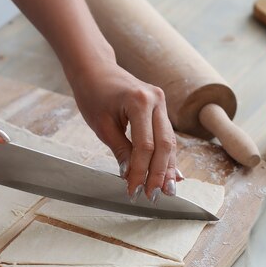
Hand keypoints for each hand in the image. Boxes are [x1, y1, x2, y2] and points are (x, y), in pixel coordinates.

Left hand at [70, 59, 181, 199]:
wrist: (95, 70)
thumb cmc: (93, 95)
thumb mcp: (102, 126)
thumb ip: (121, 150)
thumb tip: (131, 176)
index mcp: (139, 101)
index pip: (145, 146)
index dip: (141, 171)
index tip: (134, 191)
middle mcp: (156, 100)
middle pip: (163, 145)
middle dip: (158, 174)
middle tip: (153, 196)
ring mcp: (161, 102)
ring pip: (169, 142)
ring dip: (167, 168)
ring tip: (167, 191)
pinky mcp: (161, 107)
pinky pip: (166, 135)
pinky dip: (167, 156)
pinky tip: (172, 175)